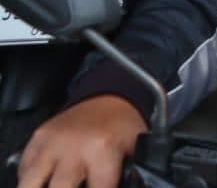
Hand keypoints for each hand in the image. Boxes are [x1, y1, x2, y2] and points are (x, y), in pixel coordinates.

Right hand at [17, 95, 146, 187]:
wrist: (111, 96)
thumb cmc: (124, 125)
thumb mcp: (133, 150)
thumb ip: (124, 174)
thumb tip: (126, 183)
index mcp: (102, 150)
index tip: (97, 187)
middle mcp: (72, 147)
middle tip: (77, 185)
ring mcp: (51, 143)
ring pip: (30, 183)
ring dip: (42, 186)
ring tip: (57, 186)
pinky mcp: (38, 138)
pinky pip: (24, 169)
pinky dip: (32, 179)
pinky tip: (47, 180)